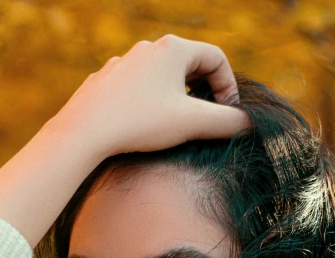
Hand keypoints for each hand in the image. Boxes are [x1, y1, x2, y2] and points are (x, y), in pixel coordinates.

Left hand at [51, 34, 251, 156]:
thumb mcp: (192, 124)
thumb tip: (250, 124)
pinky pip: (137, 88)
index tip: (228, 114)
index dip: (230, 86)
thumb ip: (227, 122)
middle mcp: (147, 48)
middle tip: (206, 119)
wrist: (84, 131)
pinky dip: (150, 104)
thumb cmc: (140, 123)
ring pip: (161, 77)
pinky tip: (145, 126)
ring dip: (176, 98)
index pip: (216, 58)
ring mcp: (123, 63)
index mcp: (173, 49)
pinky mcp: (106, 81)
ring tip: (176, 125)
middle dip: (203, 92)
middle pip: (189, 65)